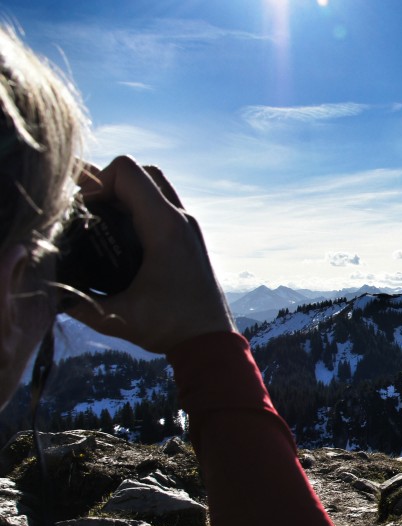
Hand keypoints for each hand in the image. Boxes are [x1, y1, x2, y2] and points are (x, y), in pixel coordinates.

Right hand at [67, 156, 235, 353]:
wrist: (211, 341)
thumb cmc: (171, 327)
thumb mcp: (117, 318)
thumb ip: (79, 303)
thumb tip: (54, 290)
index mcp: (165, 227)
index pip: (127, 171)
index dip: (96, 183)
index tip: (85, 212)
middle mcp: (181, 218)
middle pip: (142, 172)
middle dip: (111, 185)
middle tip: (93, 214)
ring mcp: (189, 226)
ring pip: (155, 186)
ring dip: (127, 195)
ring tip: (105, 224)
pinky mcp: (190, 237)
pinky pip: (163, 204)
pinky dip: (141, 208)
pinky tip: (123, 237)